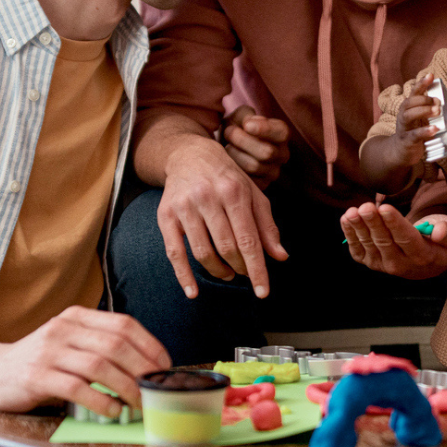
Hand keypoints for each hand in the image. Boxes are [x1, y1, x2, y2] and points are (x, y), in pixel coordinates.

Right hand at [0, 306, 171, 415]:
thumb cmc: (38, 362)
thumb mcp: (68, 343)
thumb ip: (98, 346)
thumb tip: (145, 367)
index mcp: (77, 317)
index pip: (124, 325)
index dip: (150, 346)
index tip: (164, 368)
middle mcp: (64, 329)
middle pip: (116, 345)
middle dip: (143, 369)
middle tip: (156, 391)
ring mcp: (49, 351)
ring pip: (100, 366)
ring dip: (126, 387)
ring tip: (139, 404)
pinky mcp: (37, 376)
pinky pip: (77, 388)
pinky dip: (100, 401)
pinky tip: (113, 411)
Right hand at [158, 135, 288, 298]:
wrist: (189, 155)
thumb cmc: (227, 178)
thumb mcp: (253, 195)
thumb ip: (267, 226)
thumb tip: (280, 257)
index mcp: (234, 192)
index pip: (249, 240)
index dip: (257, 269)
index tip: (263, 292)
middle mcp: (208, 197)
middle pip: (227, 248)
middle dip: (239, 268)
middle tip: (244, 272)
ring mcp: (185, 206)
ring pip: (203, 252)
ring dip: (218, 271)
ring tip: (227, 273)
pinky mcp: (166, 215)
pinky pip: (174, 252)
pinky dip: (183, 276)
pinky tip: (192, 292)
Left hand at [222, 105, 290, 189]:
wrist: (224, 146)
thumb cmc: (235, 128)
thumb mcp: (240, 116)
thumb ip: (246, 115)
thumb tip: (249, 125)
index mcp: (280, 134)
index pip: (281, 133)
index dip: (265, 129)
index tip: (247, 125)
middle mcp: (282, 155)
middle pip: (266, 152)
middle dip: (242, 140)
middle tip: (229, 132)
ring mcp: (272, 172)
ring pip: (254, 166)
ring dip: (234, 154)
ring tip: (226, 146)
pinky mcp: (261, 186)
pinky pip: (246, 180)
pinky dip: (232, 169)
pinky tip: (227, 161)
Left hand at [338, 203, 446, 279]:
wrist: (429, 262)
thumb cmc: (442, 243)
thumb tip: (439, 232)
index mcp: (423, 256)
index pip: (407, 240)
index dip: (394, 224)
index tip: (385, 208)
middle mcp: (401, 264)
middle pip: (385, 242)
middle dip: (374, 223)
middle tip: (366, 207)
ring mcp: (384, 265)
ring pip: (369, 245)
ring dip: (359, 228)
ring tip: (353, 212)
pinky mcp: (371, 262)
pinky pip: (358, 250)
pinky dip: (350, 235)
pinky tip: (347, 219)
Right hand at [392, 73, 440, 166]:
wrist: (401, 153)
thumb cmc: (415, 134)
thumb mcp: (425, 124)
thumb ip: (440, 120)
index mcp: (409, 108)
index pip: (414, 93)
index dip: (422, 83)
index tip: (431, 75)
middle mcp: (404, 115)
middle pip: (409, 102)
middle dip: (424, 99)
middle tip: (438, 102)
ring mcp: (404, 128)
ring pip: (408, 115)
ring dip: (423, 111)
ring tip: (437, 111)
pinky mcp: (406, 141)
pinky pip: (414, 135)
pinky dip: (424, 131)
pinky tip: (434, 129)